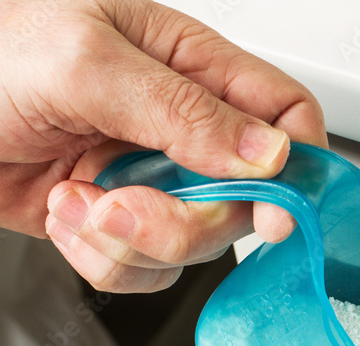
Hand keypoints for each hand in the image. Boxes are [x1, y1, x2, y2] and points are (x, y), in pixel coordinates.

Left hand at [0, 0, 327, 291]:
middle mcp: (182, 126)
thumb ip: (183, 107)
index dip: (296, 170)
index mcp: (190, 64)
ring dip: (132, 241)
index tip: (270, 216)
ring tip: (77, 202)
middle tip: (126, 205)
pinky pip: (147, 269)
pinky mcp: (118, 219)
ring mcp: (151, 177)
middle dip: (186, 220)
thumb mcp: (82, 61)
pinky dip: (102, 258)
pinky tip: (63, 212)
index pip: (287, 115)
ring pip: (197, 244)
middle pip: (245, 199)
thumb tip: (267, 153)